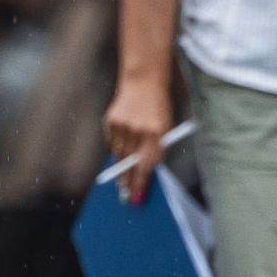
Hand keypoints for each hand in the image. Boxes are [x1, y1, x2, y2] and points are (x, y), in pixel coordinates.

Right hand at [102, 70, 175, 204]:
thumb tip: (145, 171)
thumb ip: (156, 149)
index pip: (146, 165)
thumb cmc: (159, 106)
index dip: (140, 182)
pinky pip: (111, 143)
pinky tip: (121, 150)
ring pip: (119, 155)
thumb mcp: (165, 128)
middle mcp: (137, 130)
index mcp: (156, 133)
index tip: (136, 196)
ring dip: (121, 167)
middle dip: (127, 181)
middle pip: (129, 164)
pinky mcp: (110, 120)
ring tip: (122, 179)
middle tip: (125, 194)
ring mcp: (122, 125)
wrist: (143, 80)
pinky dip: (116, 148)